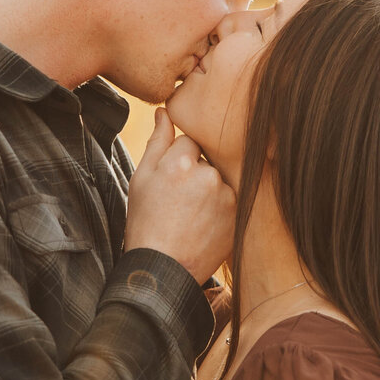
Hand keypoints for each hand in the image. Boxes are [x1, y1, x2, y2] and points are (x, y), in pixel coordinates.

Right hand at [123, 109, 235, 283]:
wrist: (163, 268)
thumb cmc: (146, 222)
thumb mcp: (141, 179)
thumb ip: (157, 142)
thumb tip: (165, 111)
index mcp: (181, 162)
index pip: (189, 140)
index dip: (178, 159)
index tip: (171, 182)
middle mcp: (208, 175)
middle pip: (207, 159)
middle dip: (196, 173)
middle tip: (180, 202)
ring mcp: (227, 196)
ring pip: (219, 179)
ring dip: (209, 190)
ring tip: (191, 216)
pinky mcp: (238, 214)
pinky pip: (230, 199)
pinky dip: (220, 208)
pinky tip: (203, 225)